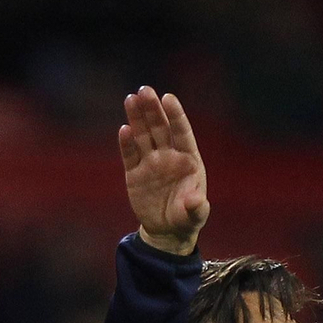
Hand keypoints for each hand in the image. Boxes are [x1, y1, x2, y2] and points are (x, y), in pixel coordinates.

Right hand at [119, 87, 208, 255]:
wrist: (166, 232)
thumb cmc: (186, 219)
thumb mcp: (194, 216)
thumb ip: (197, 208)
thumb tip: (198, 201)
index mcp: (188, 161)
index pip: (182, 133)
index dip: (175, 116)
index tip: (168, 98)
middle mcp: (169, 157)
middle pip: (160, 128)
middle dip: (153, 109)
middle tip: (145, 90)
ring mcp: (150, 162)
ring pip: (143, 135)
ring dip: (137, 118)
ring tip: (131, 99)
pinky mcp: (134, 172)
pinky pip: (130, 154)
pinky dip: (126, 143)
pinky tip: (124, 130)